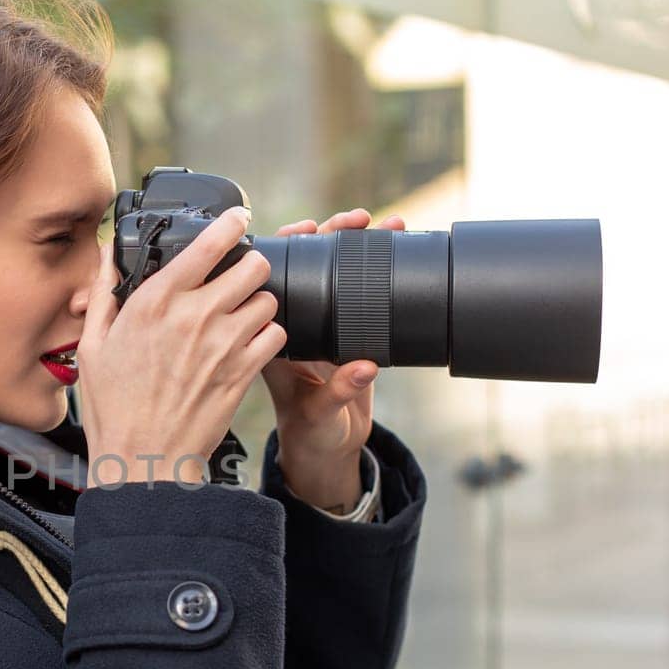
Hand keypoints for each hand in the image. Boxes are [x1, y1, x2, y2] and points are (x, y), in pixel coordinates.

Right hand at [77, 205, 286, 485]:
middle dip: (249, 266)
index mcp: (156, 302)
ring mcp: (224, 345)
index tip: (236, 219)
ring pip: (268, 299)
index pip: (209, 243)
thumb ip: (104, 293)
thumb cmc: (114, 408)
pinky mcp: (243, 373)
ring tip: (243, 314)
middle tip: (239, 276)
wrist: (143, 461)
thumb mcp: (92, 345)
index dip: (230, 223)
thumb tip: (107, 254)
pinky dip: (269, 336)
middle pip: (253, 265)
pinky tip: (250, 343)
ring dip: (259, 302)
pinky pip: (276, 336)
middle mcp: (195, 317)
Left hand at [260, 208, 403, 510]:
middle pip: (306, 264)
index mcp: (270, 336)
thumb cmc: (309, 433)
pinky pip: (360, 289)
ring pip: (334, 271)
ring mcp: (320, 324)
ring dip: (357, 244)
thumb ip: (338, 392)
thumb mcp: (320, 414)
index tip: (311, 229)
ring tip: (388, 223)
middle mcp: (293, 323)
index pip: (274, 277)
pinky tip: (399, 246)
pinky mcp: (347, 331)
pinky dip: (378, 267)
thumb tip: (364, 368)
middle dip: (331, 235)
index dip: (289, 248)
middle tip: (358, 219)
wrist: (327, 450)